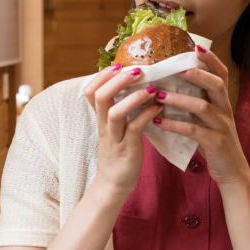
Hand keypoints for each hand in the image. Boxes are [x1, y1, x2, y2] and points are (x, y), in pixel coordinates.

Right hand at [81, 64, 162, 203]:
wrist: (113, 185)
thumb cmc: (118, 153)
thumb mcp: (113, 129)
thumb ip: (119, 109)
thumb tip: (132, 87)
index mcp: (100, 118)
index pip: (90, 91)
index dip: (102, 75)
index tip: (118, 65)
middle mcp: (104, 126)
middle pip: (100, 96)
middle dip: (118, 80)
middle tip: (137, 70)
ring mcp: (115, 138)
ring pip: (115, 112)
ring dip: (134, 97)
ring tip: (151, 88)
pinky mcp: (128, 150)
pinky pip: (134, 129)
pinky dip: (146, 115)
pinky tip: (159, 107)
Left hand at [152, 46, 249, 186]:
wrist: (231, 171)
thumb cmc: (213, 141)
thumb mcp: (207, 119)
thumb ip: (194, 102)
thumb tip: (167, 86)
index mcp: (222, 101)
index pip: (221, 74)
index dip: (211, 60)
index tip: (195, 47)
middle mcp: (225, 110)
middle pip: (215, 84)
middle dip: (195, 74)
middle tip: (172, 67)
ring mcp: (222, 126)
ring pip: (202, 107)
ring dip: (178, 100)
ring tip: (157, 96)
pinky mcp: (216, 143)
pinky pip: (194, 131)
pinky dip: (175, 125)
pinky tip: (157, 122)